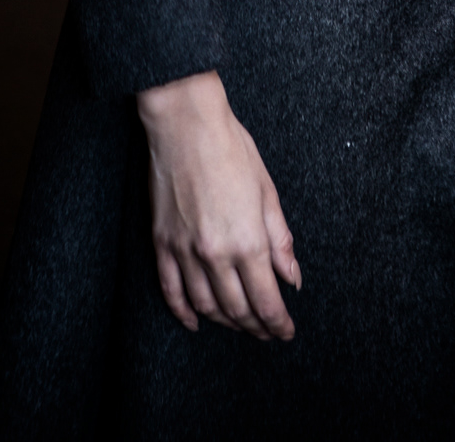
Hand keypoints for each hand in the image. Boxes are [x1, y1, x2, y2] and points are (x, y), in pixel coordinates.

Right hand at [136, 69, 299, 340]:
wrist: (185, 123)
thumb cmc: (231, 148)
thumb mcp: (267, 191)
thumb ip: (280, 240)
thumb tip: (292, 278)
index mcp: (248, 240)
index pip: (266, 301)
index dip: (278, 323)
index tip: (285, 332)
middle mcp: (216, 253)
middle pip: (237, 309)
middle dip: (255, 326)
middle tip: (266, 332)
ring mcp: (185, 250)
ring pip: (205, 305)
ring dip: (224, 321)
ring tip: (238, 324)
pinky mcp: (162, 242)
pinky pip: (171, 289)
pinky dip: (183, 312)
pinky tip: (195, 321)